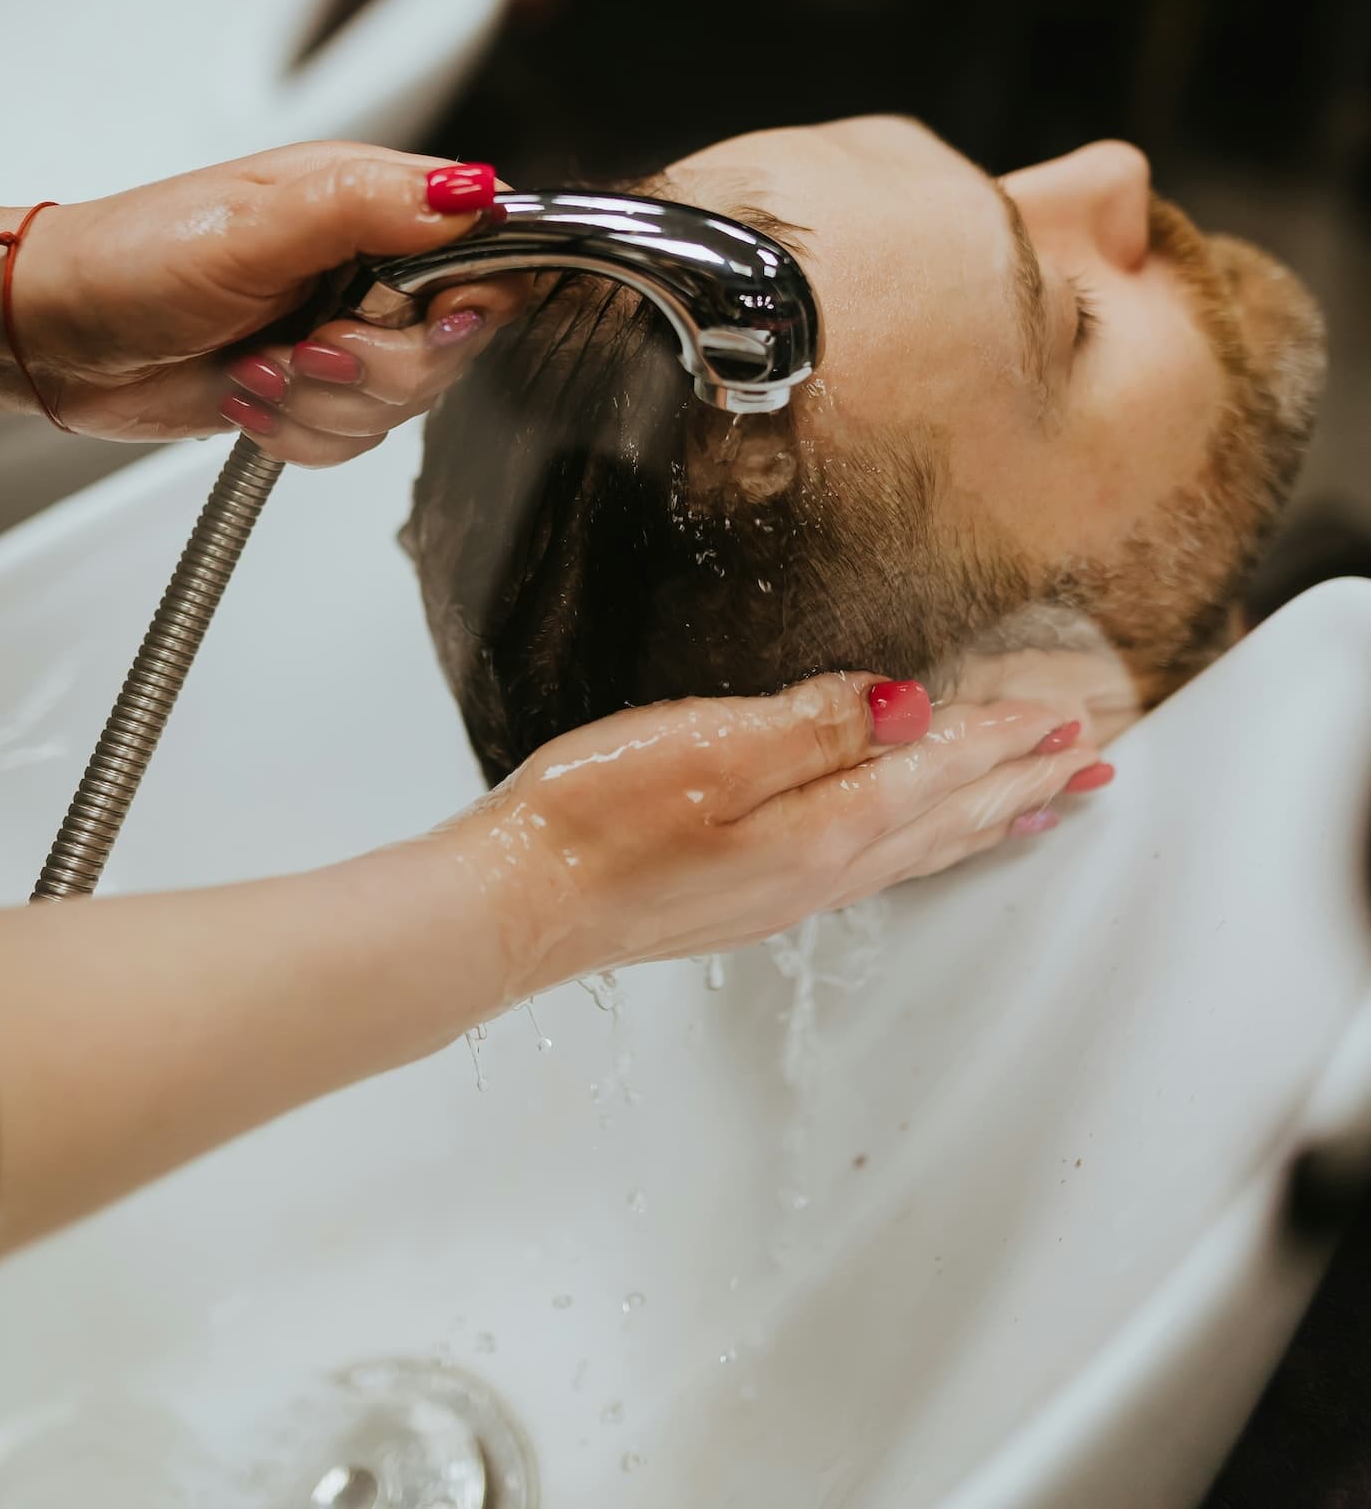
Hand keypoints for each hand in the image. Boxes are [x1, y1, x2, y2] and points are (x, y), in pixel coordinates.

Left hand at [9, 144, 526, 460]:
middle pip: (457, 341)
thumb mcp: (256, 221)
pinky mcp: (315, 391)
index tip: (430, 316)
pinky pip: (357, 440)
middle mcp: (370, 265)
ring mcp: (344, 332)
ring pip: (407, 402)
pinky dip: (300, 435)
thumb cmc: (133, 260)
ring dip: (323, 404)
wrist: (54, 336)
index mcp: (370, 201)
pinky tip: (247, 397)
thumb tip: (474, 191)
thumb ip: (370, 203)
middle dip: (379, 366)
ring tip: (255, 367)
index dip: (476, 294)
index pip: (489, 244)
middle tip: (308, 346)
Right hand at [450, 673, 1110, 994]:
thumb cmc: (593, 819)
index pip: (939, 768)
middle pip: (949, 816)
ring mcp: (789, 887)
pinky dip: (926, 839)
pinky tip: (917, 836)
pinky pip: (877, 861)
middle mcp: (821, 868)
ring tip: (1041, 804)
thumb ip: (813, 725)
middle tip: (1093, 766)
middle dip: (1024, 782)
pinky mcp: (754, 893)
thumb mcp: (705, 747)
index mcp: (822, 824)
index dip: (1005, 736)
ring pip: (920, 845)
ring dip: (987, 816)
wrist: (517, 903)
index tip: (1068, 714)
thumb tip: (910, 706)